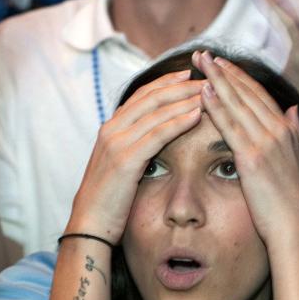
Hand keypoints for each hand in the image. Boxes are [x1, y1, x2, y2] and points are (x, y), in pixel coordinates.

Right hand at [66, 71, 203, 244]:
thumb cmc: (109, 199)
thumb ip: (134, 146)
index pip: (142, 95)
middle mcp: (112, 129)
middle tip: (206, 77)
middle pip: (151, 96)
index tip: (189, 75)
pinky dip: (178, 121)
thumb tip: (157, 137)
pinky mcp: (125, 160)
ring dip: (185, 99)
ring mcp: (117, 143)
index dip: (167, 82)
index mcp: (111, 128)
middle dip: (181, 85)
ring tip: (208, 92)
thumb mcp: (121, 165)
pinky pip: (157, 134)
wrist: (90, 224)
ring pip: (156, 111)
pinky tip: (197, 114)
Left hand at [193, 51, 298, 248]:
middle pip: (246, 92)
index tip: (222, 63)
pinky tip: (202, 92)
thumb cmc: (298, 202)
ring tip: (198, 63)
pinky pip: (230, 126)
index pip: (260, 95)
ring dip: (216, 80)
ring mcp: (266, 143)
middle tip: (202, 54)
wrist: (298, 228)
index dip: (240, 76)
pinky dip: (216, 106)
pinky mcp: (253, 158)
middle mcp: (279, 131)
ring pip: (237, 103)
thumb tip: (293, 110)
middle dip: (223, 70)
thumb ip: (298, 134)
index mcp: (288, 131)